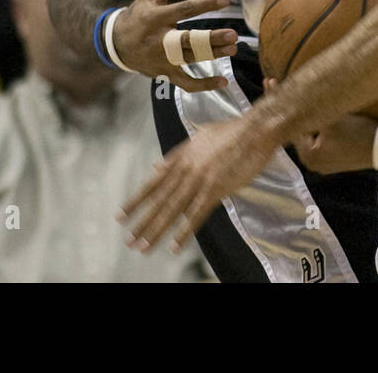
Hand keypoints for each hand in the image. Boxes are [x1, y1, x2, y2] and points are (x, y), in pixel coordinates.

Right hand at [112, 0, 239, 89]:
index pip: (183, 10)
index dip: (204, 5)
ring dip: (213, 55)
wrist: (117, 43)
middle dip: (211, 39)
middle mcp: (159, 40)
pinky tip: (223, 81)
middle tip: (233, 35)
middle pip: (188, 40)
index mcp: (156, 17)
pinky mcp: (165, 73)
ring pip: (190, 59)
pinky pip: (185, 83)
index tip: (224, 1)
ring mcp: (162, 59)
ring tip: (233, 49)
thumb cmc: (140, 14)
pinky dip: (203, 85)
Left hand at [120, 113, 280, 251]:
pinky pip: (196, 214)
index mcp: (182, 156)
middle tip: (128, 241)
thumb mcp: (199, 136)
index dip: (137, 201)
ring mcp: (199, 179)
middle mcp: (186, 168)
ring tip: (142, 247)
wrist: (256, 130)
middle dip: (142, 222)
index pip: (154, 183)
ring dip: (156, 230)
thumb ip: (178, 153)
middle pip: (160, 200)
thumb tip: (156, 166)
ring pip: (173, 209)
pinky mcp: (216, 189)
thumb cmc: (233, 131)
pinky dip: (184, 232)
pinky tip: (174, 246)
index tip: (121, 216)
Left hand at [261, 77, 377, 173]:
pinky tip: (315, 111)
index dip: (279, 101)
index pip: (288, 124)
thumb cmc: (358, 131)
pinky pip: (320, 139)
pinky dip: (316, 125)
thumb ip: (310, 111)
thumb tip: (291, 98)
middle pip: (296, 130)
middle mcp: (313, 163)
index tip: (270, 82)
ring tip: (294, 96)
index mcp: (308, 155)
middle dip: (289, 109)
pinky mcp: (337, 159)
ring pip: (309, 134)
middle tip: (279, 86)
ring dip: (303, 116)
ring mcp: (325, 163)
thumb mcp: (332, 118)